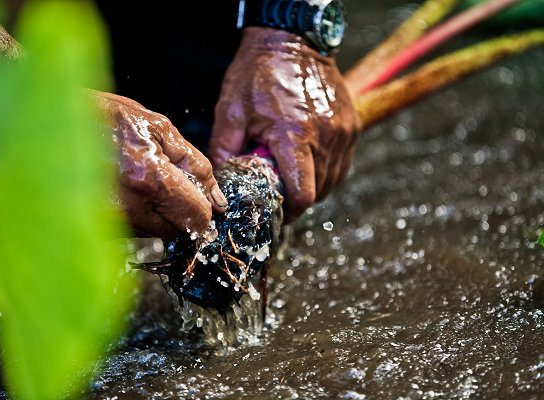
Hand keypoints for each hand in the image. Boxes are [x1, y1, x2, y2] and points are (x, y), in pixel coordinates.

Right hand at [92, 91, 227, 237]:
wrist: (47, 120)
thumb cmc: (103, 117)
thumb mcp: (159, 128)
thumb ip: (195, 165)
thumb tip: (217, 200)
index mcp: (150, 179)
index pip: (196, 218)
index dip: (202, 208)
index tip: (198, 197)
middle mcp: (128, 208)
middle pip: (176, 231)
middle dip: (179, 210)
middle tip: (164, 182)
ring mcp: (106, 222)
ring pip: (153, 233)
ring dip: (155, 212)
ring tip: (136, 179)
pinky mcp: (91, 229)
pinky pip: (129, 231)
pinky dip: (133, 215)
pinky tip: (120, 188)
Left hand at [210, 27, 360, 222]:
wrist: (291, 41)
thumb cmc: (257, 74)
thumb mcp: (230, 112)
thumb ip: (225, 153)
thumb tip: (223, 186)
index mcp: (294, 135)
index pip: (302, 195)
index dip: (289, 210)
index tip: (276, 210)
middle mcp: (325, 136)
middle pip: (318, 192)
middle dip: (297, 198)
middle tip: (278, 189)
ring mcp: (343, 131)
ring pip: (332, 180)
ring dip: (313, 186)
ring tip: (292, 174)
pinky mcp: (352, 125)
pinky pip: (342, 164)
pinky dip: (326, 171)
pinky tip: (308, 161)